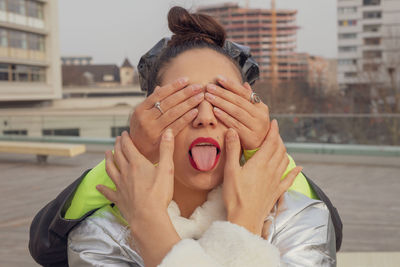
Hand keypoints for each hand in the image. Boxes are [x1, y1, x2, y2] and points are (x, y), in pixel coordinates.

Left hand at [97, 129, 180, 266]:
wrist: (148, 217)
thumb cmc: (158, 193)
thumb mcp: (167, 169)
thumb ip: (166, 149)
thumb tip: (168, 132)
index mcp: (137, 164)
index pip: (128, 147)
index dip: (126, 139)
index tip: (124, 133)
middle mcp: (126, 172)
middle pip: (118, 156)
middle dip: (117, 146)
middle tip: (116, 140)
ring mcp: (120, 186)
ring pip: (110, 170)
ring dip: (108, 160)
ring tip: (106, 154)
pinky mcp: (119, 199)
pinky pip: (108, 192)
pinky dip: (102, 188)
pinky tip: (98, 186)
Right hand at [130, 77, 203, 162]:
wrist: (136, 152)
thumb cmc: (141, 130)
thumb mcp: (141, 116)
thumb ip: (151, 102)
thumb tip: (160, 86)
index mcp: (140, 109)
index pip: (159, 94)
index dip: (173, 86)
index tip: (186, 80)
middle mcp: (145, 118)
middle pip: (168, 102)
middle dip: (184, 93)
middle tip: (198, 87)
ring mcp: (152, 130)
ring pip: (173, 113)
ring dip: (188, 104)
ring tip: (200, 97)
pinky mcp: (160, 140)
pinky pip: (176, 126)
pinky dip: (186, 118)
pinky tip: (195, 112)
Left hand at [205, 75, 269, 149]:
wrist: (261, 149)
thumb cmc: (253, 128)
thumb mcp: (254, 113)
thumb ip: (249, 100)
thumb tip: (245, 84)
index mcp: (261, 107)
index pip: (244, 93)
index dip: (231, 85)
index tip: (218, 78)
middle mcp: (261, 116)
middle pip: (238, 101)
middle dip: (222, 93)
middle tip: (209, 86)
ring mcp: (256, 126)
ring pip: (236, 111)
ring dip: (221, 103)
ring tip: (209, 96)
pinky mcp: (249, 137)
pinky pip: (234, 124)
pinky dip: (224, 117)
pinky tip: (215, 111)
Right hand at [222, 120, 301, 235]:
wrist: (245, 219)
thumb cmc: (235, 196)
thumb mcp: (230, 171)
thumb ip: (232, 150)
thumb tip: (232, 131)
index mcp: (260, 163)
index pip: (270, 142)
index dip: (273, 131)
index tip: (274, 122)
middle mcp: (271, 170)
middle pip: (279, 150)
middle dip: (278, 139)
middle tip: (274, 132)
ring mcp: (276, 181)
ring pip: (285, 161)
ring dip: (284, 151)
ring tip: (281, 145)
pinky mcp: (277, 192)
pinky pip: (289, 179)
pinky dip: (294, 172)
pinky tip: (299, 168)